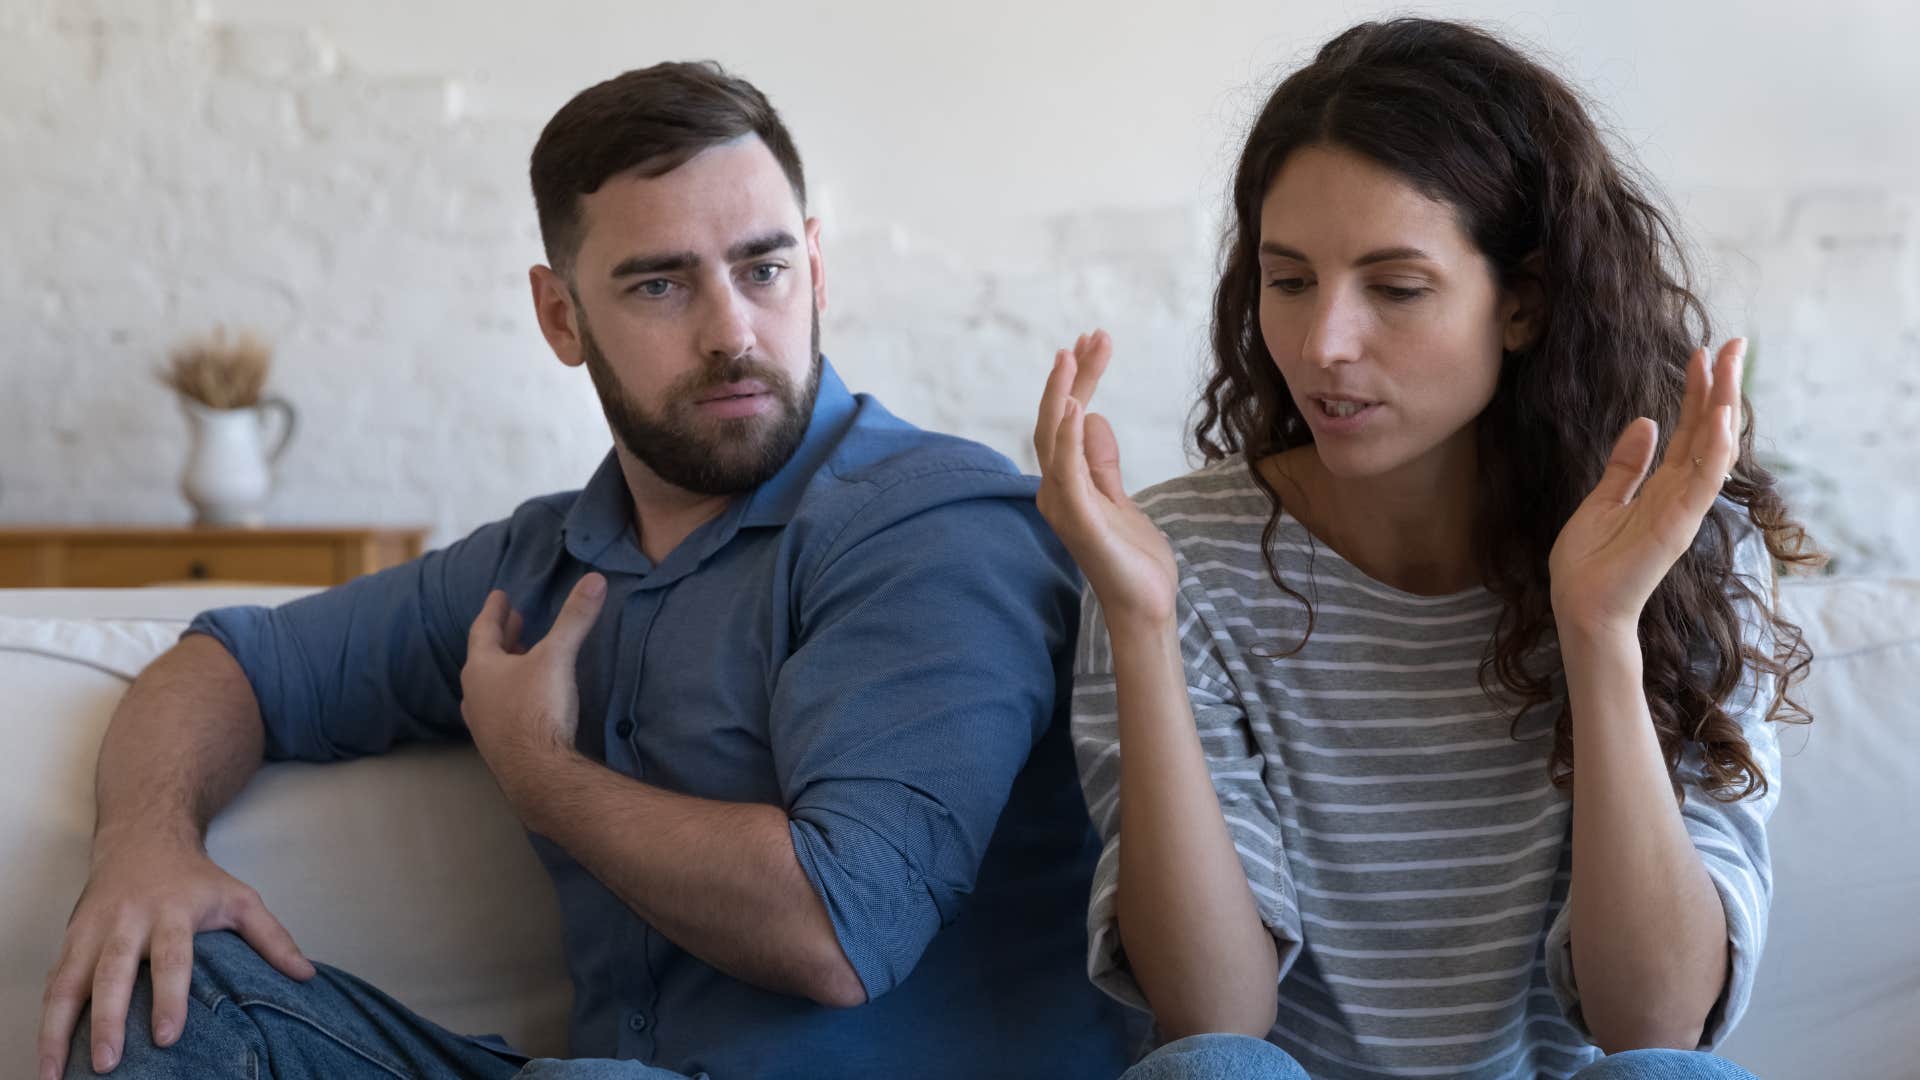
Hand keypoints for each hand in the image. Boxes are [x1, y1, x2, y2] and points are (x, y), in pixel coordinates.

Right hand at [38, 835, 313, 1078]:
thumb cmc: (196, 878)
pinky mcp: (71, 938)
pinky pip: (53, 981)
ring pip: (69, 980)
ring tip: (52, 1074)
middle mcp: (128, 921)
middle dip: (109, 1018)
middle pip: (114, 971)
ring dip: (58, 1028)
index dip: (170, 996)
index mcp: (173, 912)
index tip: (169, 1036)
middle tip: (108, 1062)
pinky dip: (46, 1017)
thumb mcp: (240, 898)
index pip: (172, 957)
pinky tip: (46, 1052)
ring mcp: (94, 929)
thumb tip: (307, 975)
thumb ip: (272, 938)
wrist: (143, 836)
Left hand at [461, 573, 605, 798]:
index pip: (483, 630)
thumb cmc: (538, 710)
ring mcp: (483, 723)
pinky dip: (511, 695)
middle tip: (514, 620)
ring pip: (491, 686)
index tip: (499, 595)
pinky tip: (526, 700)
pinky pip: (499, 709)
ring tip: (522, 656)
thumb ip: (575, 618)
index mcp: (481, 668)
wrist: (536, 774)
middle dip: (502, 637)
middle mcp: (475, 695)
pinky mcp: (497, 746)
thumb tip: (595, 579)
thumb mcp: (558, 657)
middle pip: (485, 657)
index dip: (494, 610)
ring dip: (506, 667)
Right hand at [1032, 330, 1179, 629]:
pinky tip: (1079, 406)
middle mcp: (1054, 491)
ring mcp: (1063, 505)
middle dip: (1073, 376)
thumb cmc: (1132, 559)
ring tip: (1074, 354)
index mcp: (1064, 484)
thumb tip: (1093, 417)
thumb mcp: (1120, 498)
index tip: (1092, 344)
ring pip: (1053, 439)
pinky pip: (1068, 472)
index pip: (1065, 422)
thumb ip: (1101, 462)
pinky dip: (1070, 438)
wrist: (1145, 606)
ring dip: (1063, 394)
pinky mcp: (1079, 521)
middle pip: (1057, 421)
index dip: (1076, 382)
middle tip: (1092, 336)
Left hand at [1548, 339, 1743, 638]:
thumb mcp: (1602, 501)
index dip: (1697, 392)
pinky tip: (1720, 418)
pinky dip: (1713, 450)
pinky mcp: (1677, 526)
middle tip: (1735, 344)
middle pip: (1708, 431)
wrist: (1581, 608)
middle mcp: (1679, 494)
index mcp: (1662, 486)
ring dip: (1724, 407)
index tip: (1704, 353)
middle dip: (1721, 387)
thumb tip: (1645, 423)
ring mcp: (1682, 509)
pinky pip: (1702, 482)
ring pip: (1713, 449)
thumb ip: (1626, 466)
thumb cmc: (1590, 563)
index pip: (1688, 430)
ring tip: (1730, 366)